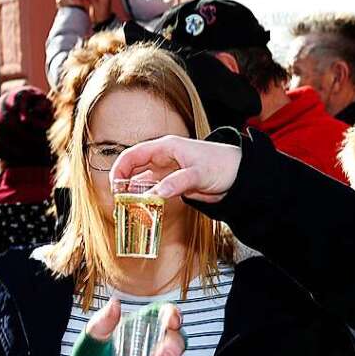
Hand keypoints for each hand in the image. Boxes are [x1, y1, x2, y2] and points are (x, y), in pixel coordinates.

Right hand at [109, 136, 242, 203]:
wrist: (239, 176)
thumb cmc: (221, 165)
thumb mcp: (198, 174)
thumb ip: (176, 183)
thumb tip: (156, 194)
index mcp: (165, 148)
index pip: (133, 154)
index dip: (120, 168)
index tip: (114, 185)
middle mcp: (163, 158)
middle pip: (134, 167)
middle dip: (123, 182)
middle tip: (118, 200)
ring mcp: (167, 171)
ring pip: (142, 180)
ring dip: (134, 192)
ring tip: (128, 206)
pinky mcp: (173, 184)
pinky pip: (153, 190)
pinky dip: (146, 198)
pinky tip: (142, 207)